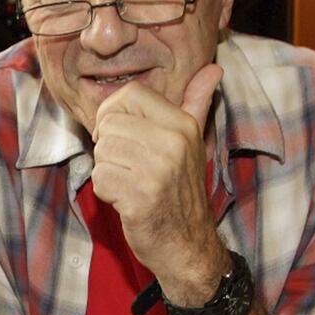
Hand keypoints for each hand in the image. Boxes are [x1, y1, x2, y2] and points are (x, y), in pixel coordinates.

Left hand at [91, 64, 226, 300]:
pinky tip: (127, 201)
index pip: (127, 95)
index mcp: (182, 125)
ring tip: (131, 184)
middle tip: (130, 167)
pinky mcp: (141, 197)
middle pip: (109, 123)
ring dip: (108, 171)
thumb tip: (214, 69)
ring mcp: (158, 171)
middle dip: (109, 148)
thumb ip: (197, 104)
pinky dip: (107, 192)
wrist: (188, 246)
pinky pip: (100, 178)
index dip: (114, 114)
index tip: (123, 136)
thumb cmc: (181, 191)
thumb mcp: (193, 143)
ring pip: (102, 151)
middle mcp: (173, 143)